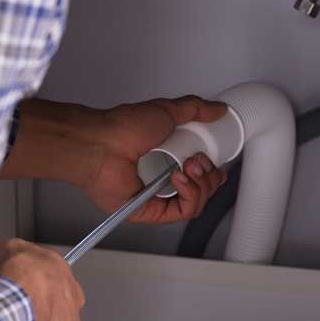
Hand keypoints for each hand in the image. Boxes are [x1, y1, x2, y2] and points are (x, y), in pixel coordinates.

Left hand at [75, 96, 229, 224]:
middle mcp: (164, 179)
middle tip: (198, 160)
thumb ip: (194, 108)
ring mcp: (158, 196)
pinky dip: (189, 196)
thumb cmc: (123, 128)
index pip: (201, 174)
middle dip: (209, 176)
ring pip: (196, 203)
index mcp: (169, 158)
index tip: (218, 163)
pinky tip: (179, 179)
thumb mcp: (166, 110)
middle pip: (203, 189)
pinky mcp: (151, 211)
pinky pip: (182, 212)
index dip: (214, 172)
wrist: (101, 143)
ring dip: (201, 184)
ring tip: (188, 167)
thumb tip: (217, 110)